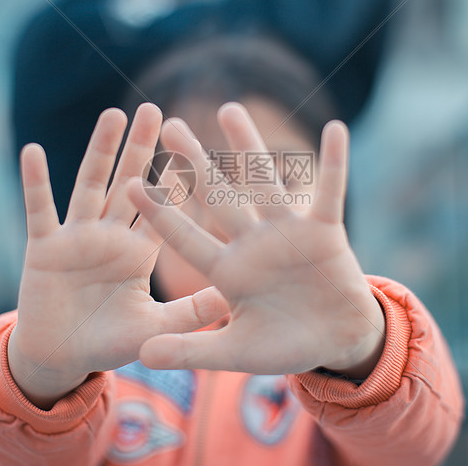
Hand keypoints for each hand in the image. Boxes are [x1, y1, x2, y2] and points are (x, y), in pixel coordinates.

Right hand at [8, 104, 228, 408]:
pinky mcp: (44, 247)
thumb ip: (191, 313)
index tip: (193, 146)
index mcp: (137, 252)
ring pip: (90, 185)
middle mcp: (109, 236)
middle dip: (140, 148)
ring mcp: (76, 237)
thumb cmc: (108, 343)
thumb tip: (236, 298)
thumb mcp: (155, 327)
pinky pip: (40, 209)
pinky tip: (32, 150)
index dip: (174, 179)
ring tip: (113, 115)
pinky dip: (36, 182)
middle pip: (127, 183)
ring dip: (100, 151)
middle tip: (154, 109)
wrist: (61, 359)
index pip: (160, 209)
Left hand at [127, 103, 384, 378]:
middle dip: (195, 164)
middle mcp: (252, 243)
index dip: (162, 213)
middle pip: (219, 197)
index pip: (187, 237)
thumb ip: (191, 350)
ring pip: (264, 182)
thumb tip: (142, 358)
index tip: (131, 183)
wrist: (336, 343)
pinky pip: (330, 192)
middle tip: (169, 126)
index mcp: (227, 271)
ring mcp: (288, 233)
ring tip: (228, 108)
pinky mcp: (325, 230)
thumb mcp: (235, 352)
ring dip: (248, 146)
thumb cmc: (284, 346)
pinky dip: (334, 163)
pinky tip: (333, 129)